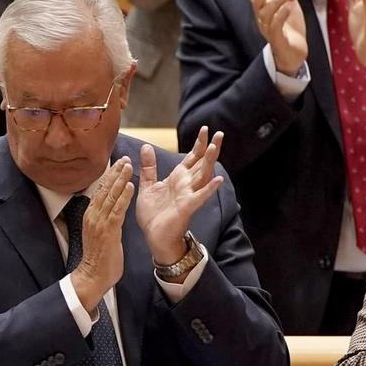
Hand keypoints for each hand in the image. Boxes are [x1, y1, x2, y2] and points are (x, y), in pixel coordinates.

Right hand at [70, 157, 133, 315]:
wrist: (93, 275)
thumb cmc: (99, 257)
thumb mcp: (98, 234)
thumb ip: (103, 220)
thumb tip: (108, 209)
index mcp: (90, 215)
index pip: (100, 191)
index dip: (109, 177)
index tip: (117, 164)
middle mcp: (93, 216)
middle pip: (104, 189)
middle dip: (115, 173)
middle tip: (125, 158)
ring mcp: (99, 222)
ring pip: (110, 196)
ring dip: (120, 179)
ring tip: (128, 166)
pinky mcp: (108, 230)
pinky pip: (117, 210)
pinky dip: (124, 196)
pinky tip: (130, 185)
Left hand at [137, 130, 225, 265]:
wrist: (154, 237)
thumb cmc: (154, 214)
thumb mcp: (148, 186)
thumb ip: (149, 167)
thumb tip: (146, 146)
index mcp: (178, 178)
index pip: (192, 158)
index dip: (199, 144)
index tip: (205, 129)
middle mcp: (186, 185)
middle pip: (202, 163)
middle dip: (210, 148)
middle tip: (219, 133)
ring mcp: (189, 195)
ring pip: (203, 175)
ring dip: (210, 162)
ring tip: (216, 147)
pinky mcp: (187, 207)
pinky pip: (200, 196)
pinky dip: (209, 188)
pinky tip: (218, 179)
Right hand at [247, 0, 307, 74]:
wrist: (295, 53)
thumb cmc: (290, 28)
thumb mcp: (290, 4)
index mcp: (263, 9)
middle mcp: (262, 19)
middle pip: (256, 2)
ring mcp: (268, 30)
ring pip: (266, 14)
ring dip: (276, 1)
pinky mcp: (277, 40)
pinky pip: (275, 27)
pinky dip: (281, 15)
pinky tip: (289, 6)